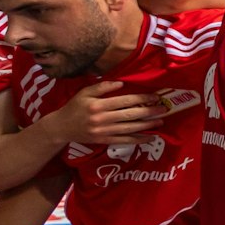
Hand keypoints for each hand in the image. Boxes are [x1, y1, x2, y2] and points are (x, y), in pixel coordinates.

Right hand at [41, 80, 169, 145]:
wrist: (61, 127)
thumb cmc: (74, 107)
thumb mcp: (85, 92)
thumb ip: (102, 87)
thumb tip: (121, 83)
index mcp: (98, 105)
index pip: (125, 101)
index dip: (142, 99)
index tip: (155, 97)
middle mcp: (102, 119)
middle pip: (130, 115)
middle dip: (149, 112)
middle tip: (164, 109)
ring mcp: (103, 131)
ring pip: (130, 128)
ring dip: (147, 125)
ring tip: (161, 121)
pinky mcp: (104, 141)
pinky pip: (124, 140)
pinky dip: (138, 139)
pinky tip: (150, 137)